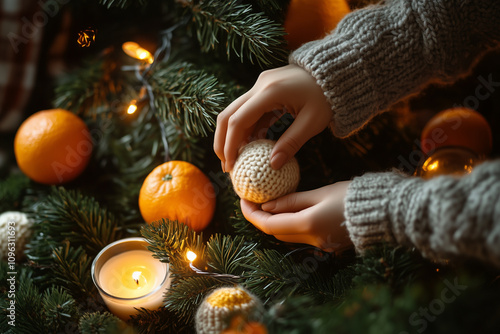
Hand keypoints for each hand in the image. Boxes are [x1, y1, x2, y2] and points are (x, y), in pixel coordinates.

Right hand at [214, 64, 331, 171]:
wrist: (336, 71)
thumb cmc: (328, 96)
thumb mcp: (312, 122)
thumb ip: (291, 143)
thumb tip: (273, 165)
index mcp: (269, 92)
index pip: (238, 121)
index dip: (230, 145)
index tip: (230, 166)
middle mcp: (260, 85)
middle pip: (228, 115)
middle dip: (223, 142)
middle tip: (226, 165)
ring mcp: (261, 84)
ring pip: (235, 112)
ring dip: (233, 136)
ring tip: (237, 159)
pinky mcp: (265, 87)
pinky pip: (249, 110)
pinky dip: (247, 129)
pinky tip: (252, 146)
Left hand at [241, 182, 352, 251]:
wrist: (384, 212)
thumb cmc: (352, 196)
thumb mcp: (320, 193)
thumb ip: (292, 200)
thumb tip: (267, 205)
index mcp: (307, 225)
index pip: (268, 225)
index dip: (251, 214)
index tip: (243, 200)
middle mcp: (311, 240)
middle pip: (275, 233)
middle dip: (261, 219)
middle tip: (254, 200)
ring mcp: (320, 245)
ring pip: (287, 236)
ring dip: (276, 222)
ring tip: (269, 203)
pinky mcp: (329, 244)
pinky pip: (302, 236)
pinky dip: (291, 224)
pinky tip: (290, 210)